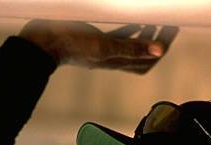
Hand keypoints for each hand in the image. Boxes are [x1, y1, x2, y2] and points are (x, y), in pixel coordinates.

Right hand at [19, 20, 177, 73]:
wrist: (40, 43)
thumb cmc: (70, 46)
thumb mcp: (104, 46)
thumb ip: (131, 47)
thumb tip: (159, 51)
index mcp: (115, 62)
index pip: (145, 61)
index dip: (160, 50)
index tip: (170, 33)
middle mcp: (110, 58)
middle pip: (140, 53)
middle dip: (156, 40)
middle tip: (167, 23)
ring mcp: (100, 48)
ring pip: (129, 43)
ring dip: (143, 33)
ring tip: (153, 18)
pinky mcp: (91, 38)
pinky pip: (114, 34)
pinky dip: (126, 27)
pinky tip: (130, 16)